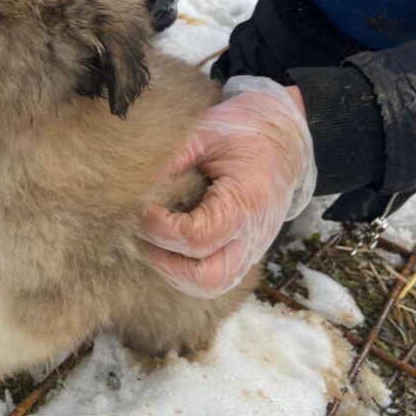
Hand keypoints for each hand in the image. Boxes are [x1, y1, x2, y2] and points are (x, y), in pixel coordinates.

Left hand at [140, 76, 316, 296]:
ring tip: (155, 240)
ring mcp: (250, 249)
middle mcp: (252, 234)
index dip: (161, 229)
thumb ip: (172, 156)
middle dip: (164, 261)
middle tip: (146, 231)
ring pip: (210, 285)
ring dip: (173, 271)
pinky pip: (214, 278)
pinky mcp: (243, 254)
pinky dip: (185, 270)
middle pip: (207, 278)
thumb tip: (133, 183)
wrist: (283, 141)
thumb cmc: (243, 133)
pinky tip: (169, 245)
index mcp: (246, 200)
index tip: (145, 208)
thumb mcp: (206, 131)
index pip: (198, 238)